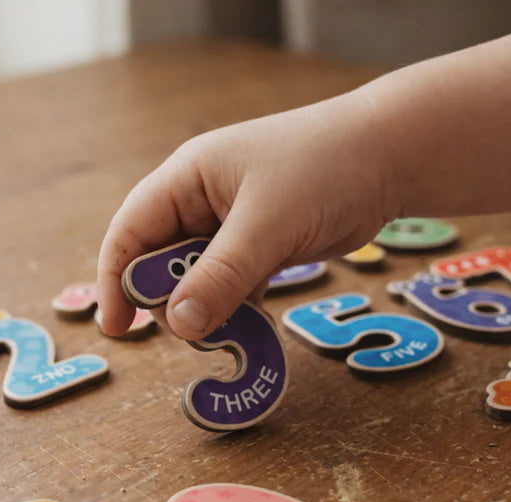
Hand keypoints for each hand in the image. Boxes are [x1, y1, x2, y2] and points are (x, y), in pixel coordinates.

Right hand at [96, 90, 398, 340]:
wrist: (393, 157)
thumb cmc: (326, 170)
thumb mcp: (268, 224)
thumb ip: (221, 276)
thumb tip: (177, 325)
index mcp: (187, 179)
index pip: (131, 232)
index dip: (117, 281)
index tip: (117, 329)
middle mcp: (201, 202)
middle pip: (161, 263)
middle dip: (172, 301)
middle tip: (198, 332)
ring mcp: (232, 226)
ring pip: (198, 281)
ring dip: (208, 312)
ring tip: (232, 336)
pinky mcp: (261, 246)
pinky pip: (232, 287)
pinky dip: (237, 311)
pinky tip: (252, 332)